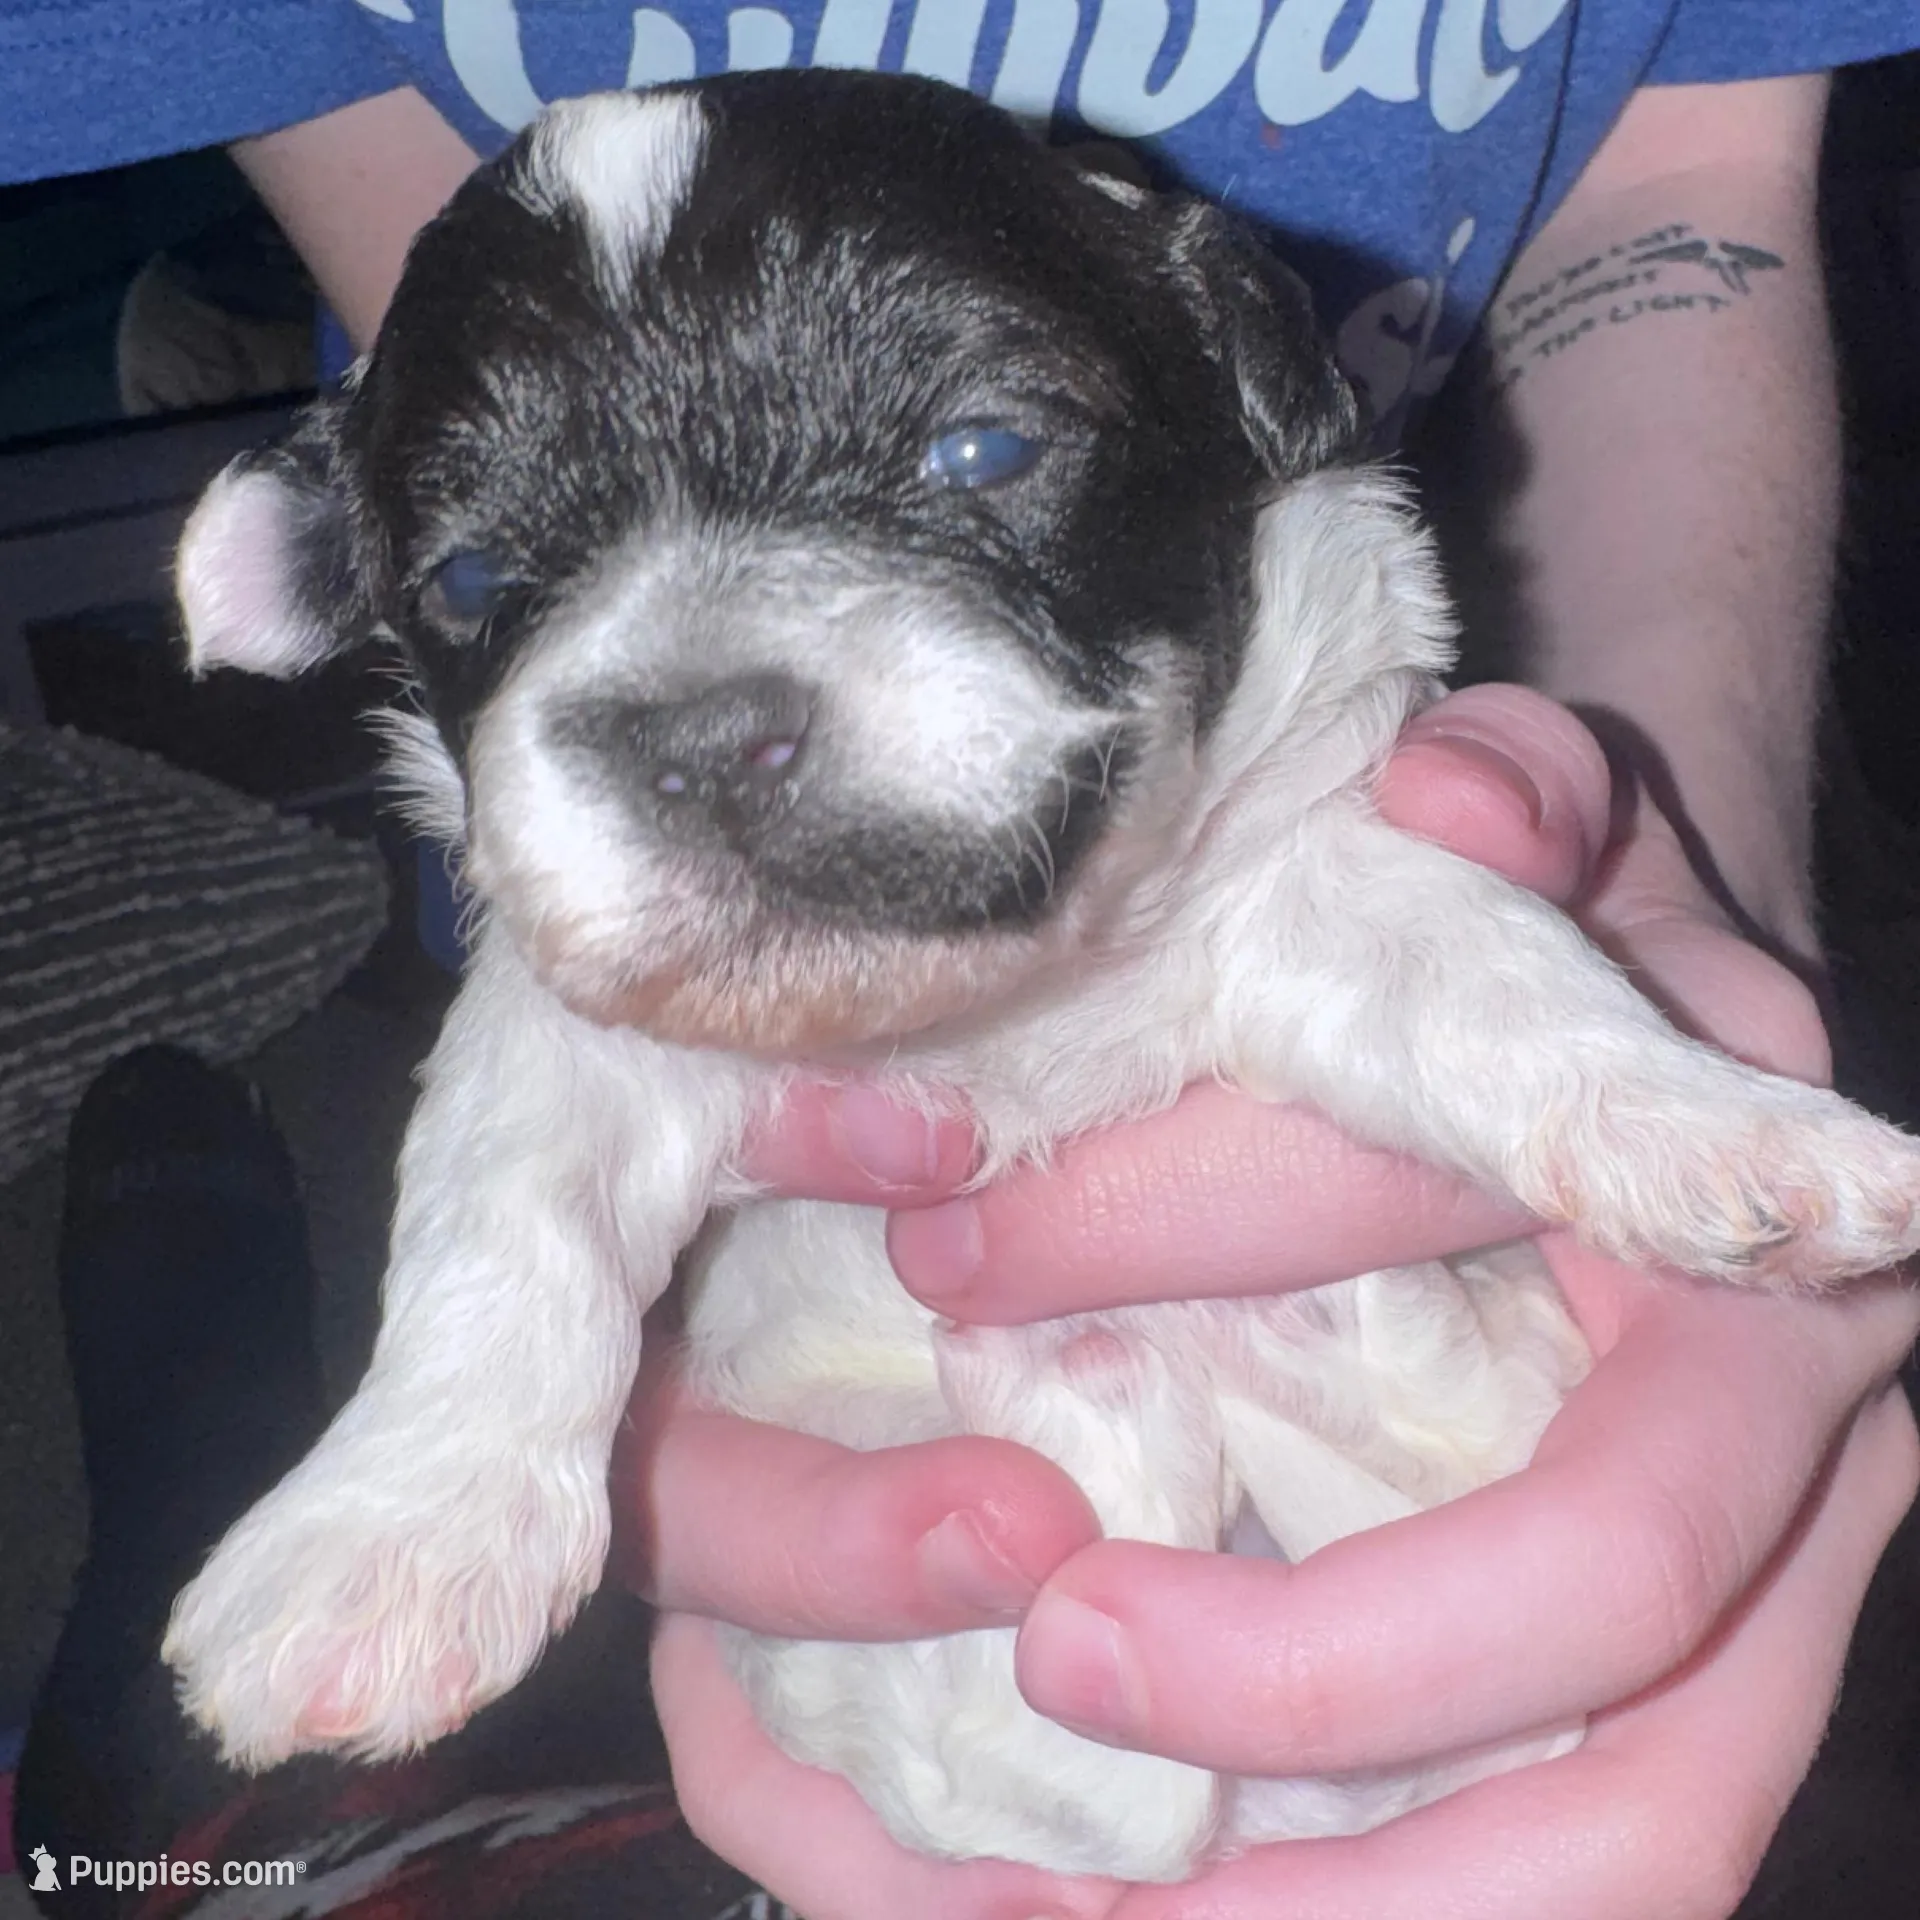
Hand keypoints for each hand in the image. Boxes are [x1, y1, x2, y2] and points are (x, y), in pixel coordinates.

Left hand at [619, 685, 1919, 1919]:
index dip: (1218, 1236)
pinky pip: (1547, 1854)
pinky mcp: (1657, 1684)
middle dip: (1329, 1680)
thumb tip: (1447, 795)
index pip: (1503, 1228)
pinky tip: (1132, 1908)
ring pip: (1627, 1834)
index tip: (949, 1258)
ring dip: (1356, 1908)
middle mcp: (1795, 1442)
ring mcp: (1751, 1595)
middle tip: (1052, 1652)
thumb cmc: (1573, 941)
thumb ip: (1516, 785)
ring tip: (1067, 1914)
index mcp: (1750, 1225)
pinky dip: (1364, 1911)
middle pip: (1632, 1642)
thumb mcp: (1554, 834)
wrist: (1674, 1046)